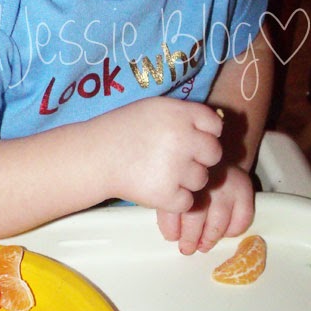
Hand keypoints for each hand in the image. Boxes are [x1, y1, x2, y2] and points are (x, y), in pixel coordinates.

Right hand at [102, 97, 222, 212]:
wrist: (95, 157)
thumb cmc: (122, 130)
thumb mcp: (154, 108)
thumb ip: (184, 114)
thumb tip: (216, 126)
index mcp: (180, 114)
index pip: (215, 126)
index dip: (205, 134)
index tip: (189, 140)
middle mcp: (183, 139)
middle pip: (213, 154)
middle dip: (199, 158)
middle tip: (175, 159)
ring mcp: (176, 168)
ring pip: (202, 180)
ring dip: (186, 180)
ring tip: (160, 173)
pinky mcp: (167, 195)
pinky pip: (188, 202)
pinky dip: (175, 200)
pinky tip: (157, 188)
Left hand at [156, 162, 254, 254]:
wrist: (216, 153)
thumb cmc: (190, 174)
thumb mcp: (173, 183)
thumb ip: (169, 206)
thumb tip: (172, 235)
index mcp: (180, 176)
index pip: (173, 207)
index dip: (171, 228)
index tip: (172, 237)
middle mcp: (204, 179)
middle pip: (195, 216)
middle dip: (190, 237)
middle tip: (187, 248)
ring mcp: (226, 184)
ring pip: (218, 222)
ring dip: (209, 238)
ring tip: (203, 245)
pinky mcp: (245, 189)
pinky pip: (241, 219)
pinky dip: (232, 231)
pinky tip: (223, 232)